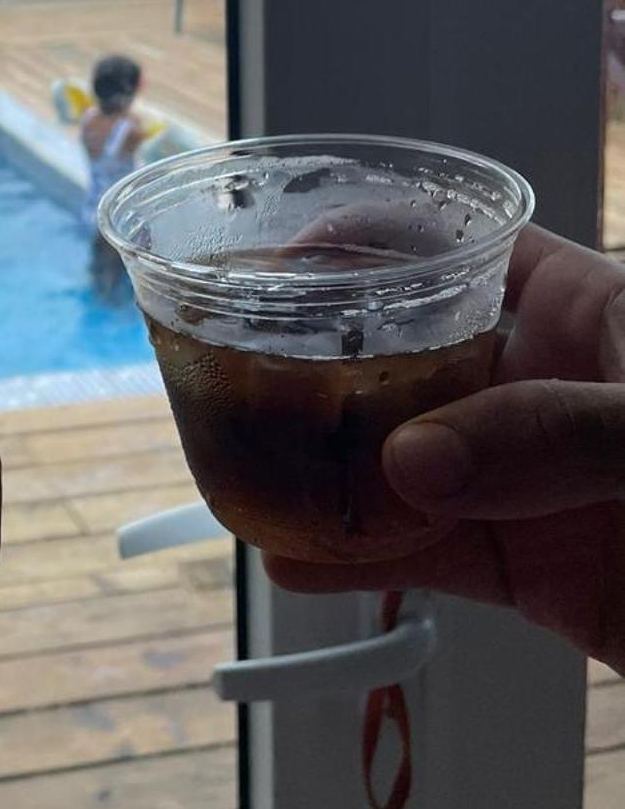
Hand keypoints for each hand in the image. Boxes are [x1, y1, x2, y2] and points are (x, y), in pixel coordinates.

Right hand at [267, 224, 624, 671]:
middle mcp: (545, 384)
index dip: (361, 238)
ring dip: (322, 466)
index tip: (271, 254)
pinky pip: (429, 555)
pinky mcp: (538, 570)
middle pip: (404, 355)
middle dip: (317, 360)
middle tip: (222, 366)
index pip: (452, 244)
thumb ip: (557, 433)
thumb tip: (412, 461)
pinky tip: (293, 556)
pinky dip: (361, 557)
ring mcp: (536, 478)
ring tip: (229, 466)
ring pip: (401, 459)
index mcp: (587, 308)